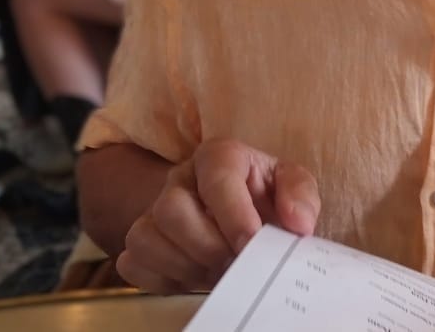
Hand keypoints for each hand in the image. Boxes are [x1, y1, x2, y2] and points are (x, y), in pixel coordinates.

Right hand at [117, 139, 319, 293]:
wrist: (237, 214)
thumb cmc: (265, 196)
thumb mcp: (291, 184)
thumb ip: (300, 195)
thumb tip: (299, 223)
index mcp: (218, 155)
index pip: (216, 176)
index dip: (234, 214)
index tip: (252, 243)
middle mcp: (180, 178)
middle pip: (172, 209)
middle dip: (208, 246)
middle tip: (237, 265)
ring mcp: (154, 210)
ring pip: (147, 238)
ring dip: (187, 266)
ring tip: (219, 272)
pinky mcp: (141, 242)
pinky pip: (133, 263)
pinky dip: (163, 279)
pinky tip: (193, 278)